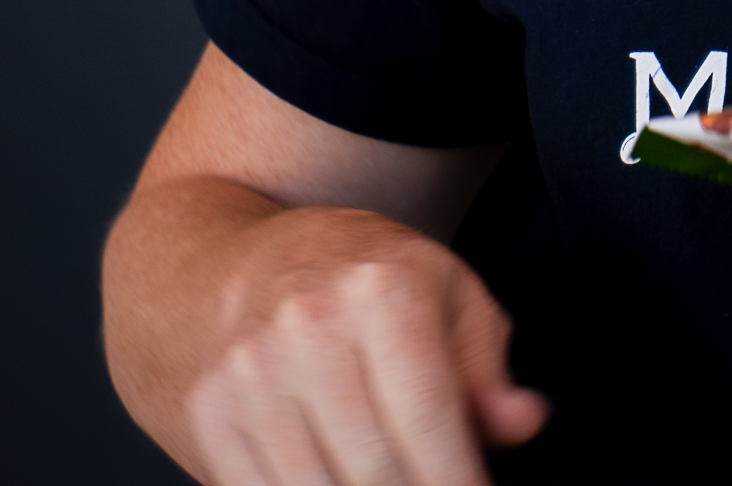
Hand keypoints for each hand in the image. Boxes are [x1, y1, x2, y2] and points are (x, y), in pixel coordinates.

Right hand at [185, 204, 547, 485]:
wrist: (227, 267)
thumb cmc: (356, 278)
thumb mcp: (442, 287)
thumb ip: (486, 364)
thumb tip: (522, 423)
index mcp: (382, 291)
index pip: (430, 417)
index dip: (461, 480)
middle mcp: (310, 331)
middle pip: (377, 469)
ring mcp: (250, 379)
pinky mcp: (209, 420)